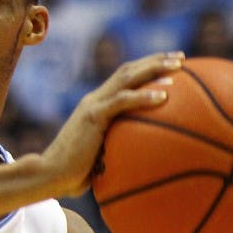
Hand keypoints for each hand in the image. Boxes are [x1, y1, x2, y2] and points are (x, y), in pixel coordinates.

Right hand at [39, 51, 183, 197]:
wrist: (50, 174)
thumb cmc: (74, 175)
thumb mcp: (102, 158)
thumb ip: (119, 152)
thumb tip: (144, 165)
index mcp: (97, 106)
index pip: (124, 79)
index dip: (147, 68)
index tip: (171, 66)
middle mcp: (95, 100)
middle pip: (128, 70)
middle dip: (156, 60)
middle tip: (182, 57)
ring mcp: (93, 105)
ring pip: (126, 77)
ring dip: (153, 68)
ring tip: (179, 66)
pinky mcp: (92, 116)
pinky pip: (122, 101)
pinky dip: (143, 97)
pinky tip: (166, 98)